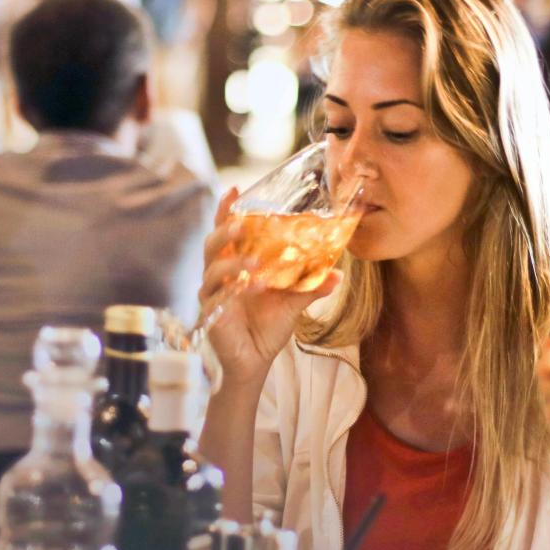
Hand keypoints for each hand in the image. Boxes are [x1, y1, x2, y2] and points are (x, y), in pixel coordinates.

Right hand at [200, 190, 341, 383]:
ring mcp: (212, 293)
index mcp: (236, 263)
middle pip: (212, 243)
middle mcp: (219, 274)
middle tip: (241, 223)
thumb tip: (338, 274)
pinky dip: (233, 291)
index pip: (227, 232)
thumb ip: (312, 286)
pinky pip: (217, 298)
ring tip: (254, 264)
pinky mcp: (212, 314)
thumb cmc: (268, 325)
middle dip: (224, 230)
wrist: (255, 359)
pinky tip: (251, 288)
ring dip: (233, 263)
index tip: (235, 190)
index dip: (227, 211)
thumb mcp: (294, 302)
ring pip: (213, 269)